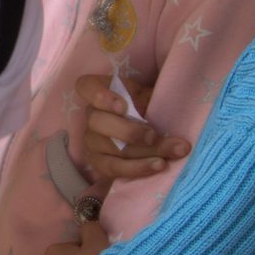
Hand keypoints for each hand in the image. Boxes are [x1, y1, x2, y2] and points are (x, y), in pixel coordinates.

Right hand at [74, 74, 188, 180]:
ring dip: (143, 153)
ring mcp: (92, 141)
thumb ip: (151, 99)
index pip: (86, 86)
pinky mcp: (99, 163)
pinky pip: (114, 168)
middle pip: (98, 122)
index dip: (100, 96)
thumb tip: (165, 107)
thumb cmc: (149, 106)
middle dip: (128, 131)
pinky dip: (138, 168)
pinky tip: (159, 165)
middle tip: (153, 136)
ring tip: (168, 155)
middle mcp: (92, 115)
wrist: (151, 132)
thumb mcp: (150, 95)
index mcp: (101, 91)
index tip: (123, 106)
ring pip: (110, 148)